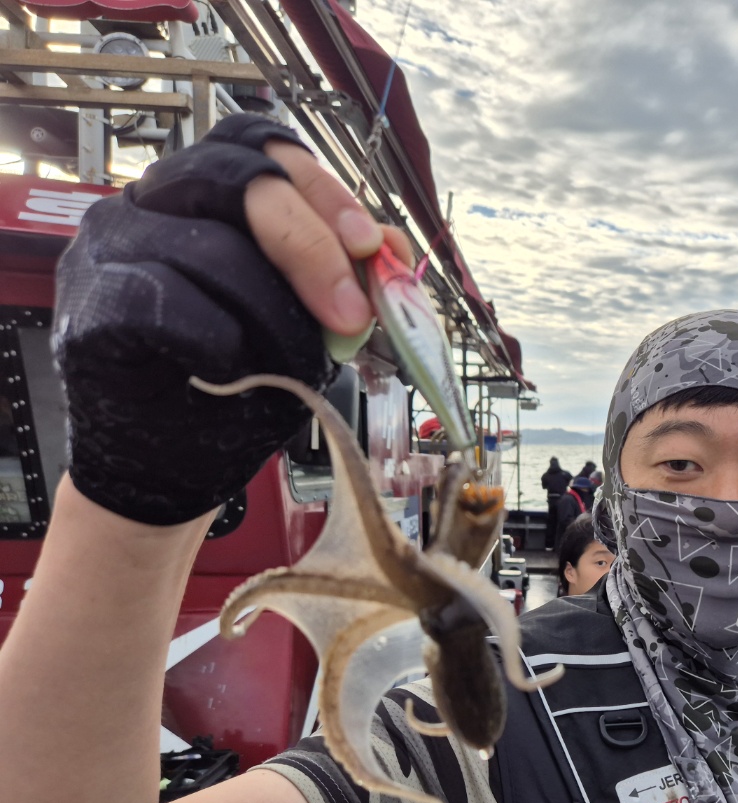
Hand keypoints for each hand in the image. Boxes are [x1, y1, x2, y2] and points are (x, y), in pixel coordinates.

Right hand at [53, 114, 407, 525]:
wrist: (171, 466)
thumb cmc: (238, 384)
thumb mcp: (309, 323)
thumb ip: (346, 277)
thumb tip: (392, 248)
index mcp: (204, 193)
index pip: (259, 146)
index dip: (322, 188)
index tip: (369, 246)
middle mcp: (150, 204)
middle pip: (239, 181)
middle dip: (312, 248)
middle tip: (351, 316)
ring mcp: (110, 250)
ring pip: (209, 245)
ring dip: (274, 312)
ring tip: (296, 361)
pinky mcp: (90, 306)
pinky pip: (166, 302)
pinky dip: (218, 339)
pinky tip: (231, 368)